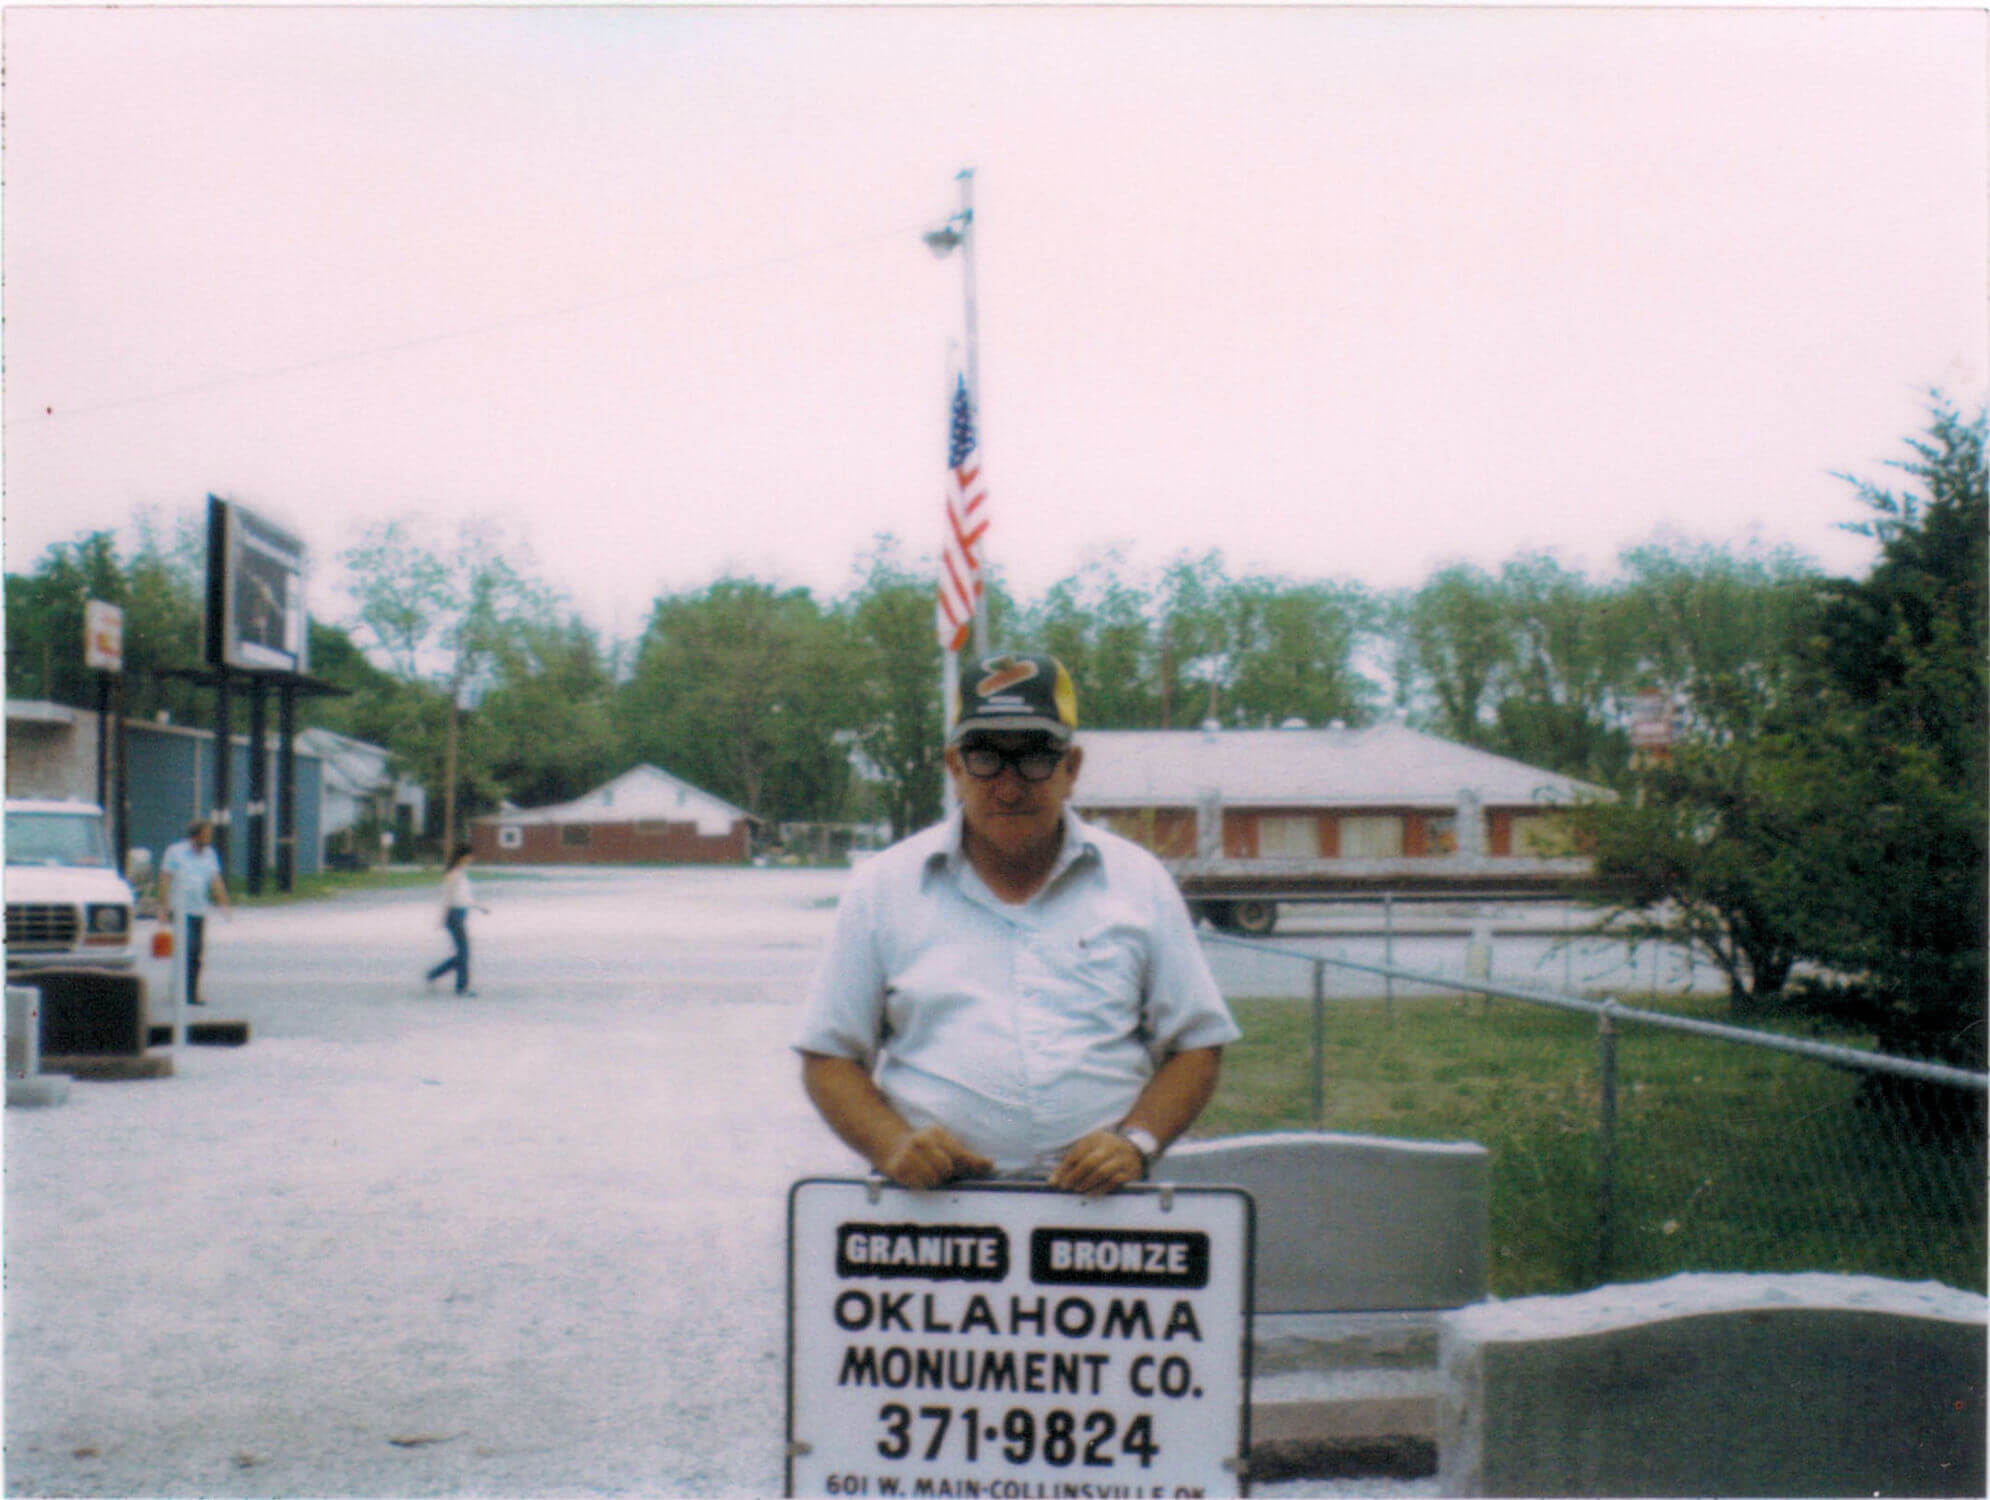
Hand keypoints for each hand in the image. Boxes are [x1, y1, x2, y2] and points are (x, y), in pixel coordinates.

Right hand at [878, 1125, 994, 1190]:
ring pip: (932, 1178)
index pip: (958, 1153)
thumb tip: (990, 1165)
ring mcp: (907, 1154)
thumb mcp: (947, 1148)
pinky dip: (921, 1184)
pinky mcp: (897, 1168)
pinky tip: (917, 1177)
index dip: (970, 1164)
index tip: (984, 1167)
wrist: (893, 1147)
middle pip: (946, 1167)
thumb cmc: (928, 1151)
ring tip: (929, 1174)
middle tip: (942, 1172)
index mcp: (936, 1133)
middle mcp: (921, 1140)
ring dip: (934, 1181)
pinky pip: (918, 1184)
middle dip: (947, 1174)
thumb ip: (969, 1159)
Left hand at [1049, 1131, 1144, 1197]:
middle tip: (1066, 1186)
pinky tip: (1091, 1193)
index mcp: (1096, 1137)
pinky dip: (1100, 1188)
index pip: (1077, 1152)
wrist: (1135, 1149)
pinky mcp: (1130, 1171)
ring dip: (1087, 1183)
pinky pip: (1113, 1181)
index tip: (1056, 1181)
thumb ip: (1069, 1163)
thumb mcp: (1088, 1148)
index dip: (1064, 1168)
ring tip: (1078, 1189)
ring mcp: (1122, 1158)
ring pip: (1102, 1172)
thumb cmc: (1104, 1150)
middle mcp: (1110, 1145)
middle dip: (1075, 1176)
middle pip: (1089, 1162)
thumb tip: (1052, 1182)